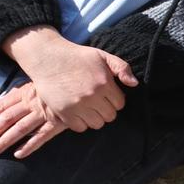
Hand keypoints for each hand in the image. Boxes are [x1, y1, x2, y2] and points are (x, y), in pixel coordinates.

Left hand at [0, 82, 67, 157]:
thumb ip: (22, 93)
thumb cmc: (58, 83)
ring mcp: (45, 112)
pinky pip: (42, 135)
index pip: (1, 106)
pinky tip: (19, 154)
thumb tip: (3, 104)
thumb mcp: (38, 83)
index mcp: (25, 92)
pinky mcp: (59, 122)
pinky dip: (30, 145)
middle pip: (7, 118)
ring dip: (4, 140)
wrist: (83, 83)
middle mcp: (33, 102)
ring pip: (20, 128)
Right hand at [2, 26, 137, 131]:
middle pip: (110, 116)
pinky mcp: (64, 112)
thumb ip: (122, 67)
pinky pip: (80, 127)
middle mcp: (92, 96)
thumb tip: (134, 84)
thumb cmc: (78, 57)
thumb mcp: (102, 56)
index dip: (114, 99)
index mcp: (104, 83)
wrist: (48, 58)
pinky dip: (81, 122)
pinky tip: (78, 111)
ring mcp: (77, 106)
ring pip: (97, 124)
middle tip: (97, 101)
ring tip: (88, 107)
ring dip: (95, 117)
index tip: (106, 94)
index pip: (120, 104)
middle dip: (106, 109)